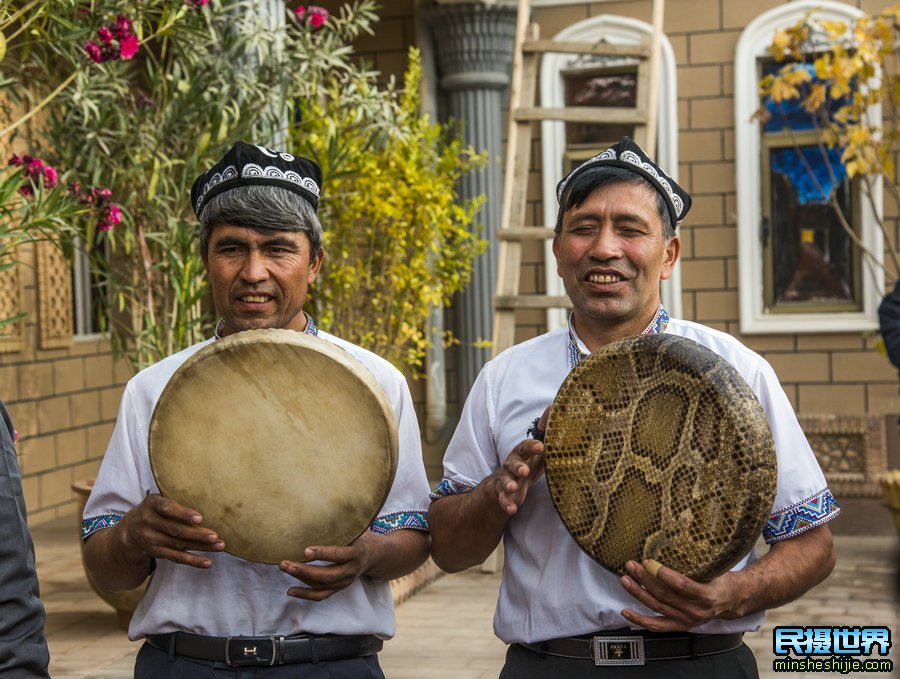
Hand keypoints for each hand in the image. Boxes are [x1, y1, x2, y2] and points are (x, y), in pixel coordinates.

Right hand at [120, 494, 224, 568]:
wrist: (130, 529)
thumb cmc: (155, 509)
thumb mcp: (159, 500)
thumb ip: (175, 502)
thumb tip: (208, 503)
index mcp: (151, 504)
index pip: (167, 508)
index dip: (183, 513)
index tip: (200, 517)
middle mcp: (149, 522)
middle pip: (176, 530)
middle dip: (197, 534)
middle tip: (215, 536)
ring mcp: (151, 539)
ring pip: (179, 545)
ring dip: (201, 547)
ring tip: (219, 546)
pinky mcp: (156, 552)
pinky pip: (176, 558)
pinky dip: (193, 561)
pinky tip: (208, 562)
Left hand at [279, 533, 374, 601]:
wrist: (375, 556)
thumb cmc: (361, 537)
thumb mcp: (357, 529)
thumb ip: (343, 524)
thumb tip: (324, 508)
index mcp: (356, 553)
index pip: (338, 555)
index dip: (322, 553)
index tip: (305, 550)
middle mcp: (351, 570)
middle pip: (327, 575)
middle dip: (304, 570)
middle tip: (286, 563)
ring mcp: (344, 582)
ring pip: (322, 586)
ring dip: (301, 579)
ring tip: (285, 568)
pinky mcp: (338, 588)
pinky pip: (321, 595)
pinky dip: (305, 595)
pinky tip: (290, 590)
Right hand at [482, 406, 550, 515]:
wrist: (509, 484)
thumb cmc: (528, 463)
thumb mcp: (538, 450)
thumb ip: (546, 432)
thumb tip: (555, 407)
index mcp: (521, 453)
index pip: (525, 447)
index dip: (532, 446)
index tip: (541, 447)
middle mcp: (511, 464)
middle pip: (512, 463)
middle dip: (518, 466)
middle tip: (525, 471)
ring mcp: (506, 479)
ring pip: (505, 481)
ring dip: (509, 484)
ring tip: (514, 489)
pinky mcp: (502, 494)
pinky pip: (503, 499)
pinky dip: (506, 505)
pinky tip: (512, 510)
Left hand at [619, 560, 739, 630]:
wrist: (730, 600)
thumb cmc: (720, 579)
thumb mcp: (714, 568)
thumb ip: (696, 561)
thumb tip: (674, 537)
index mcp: (707, 595)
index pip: (682, 585)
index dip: (663, 574)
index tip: (648, 561)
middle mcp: (695, 610)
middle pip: (665, 595)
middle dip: (645, 578)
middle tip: (631, 565)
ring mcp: (686, 620)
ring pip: (657, 607)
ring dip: (638, 593)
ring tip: (625, 579)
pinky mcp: (679, 626)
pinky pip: (656, 626)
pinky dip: (640, 620)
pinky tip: (626, 612)